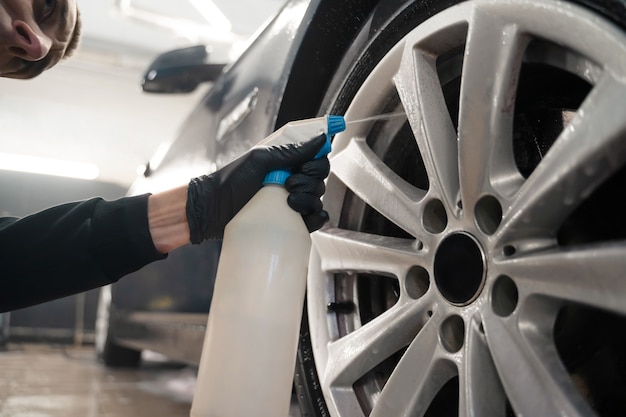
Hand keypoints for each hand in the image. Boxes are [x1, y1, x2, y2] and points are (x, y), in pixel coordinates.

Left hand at [186, 134, 329, 241]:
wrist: (214, 209)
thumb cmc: (231, 180)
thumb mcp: (261, 160)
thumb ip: (291, 150)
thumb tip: (320, 139)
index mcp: (287, 161)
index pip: (317, 158)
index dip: (317, 163)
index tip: (304, 166)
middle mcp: (293, 179)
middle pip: (320, 180)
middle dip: (309, 182)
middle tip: (288, 183)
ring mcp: (293, 201)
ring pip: (317, 199)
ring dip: (308, 200)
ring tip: (288, 201)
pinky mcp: (291, 221)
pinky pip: (315, 220)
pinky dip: (316, 218)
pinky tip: (306, 216)